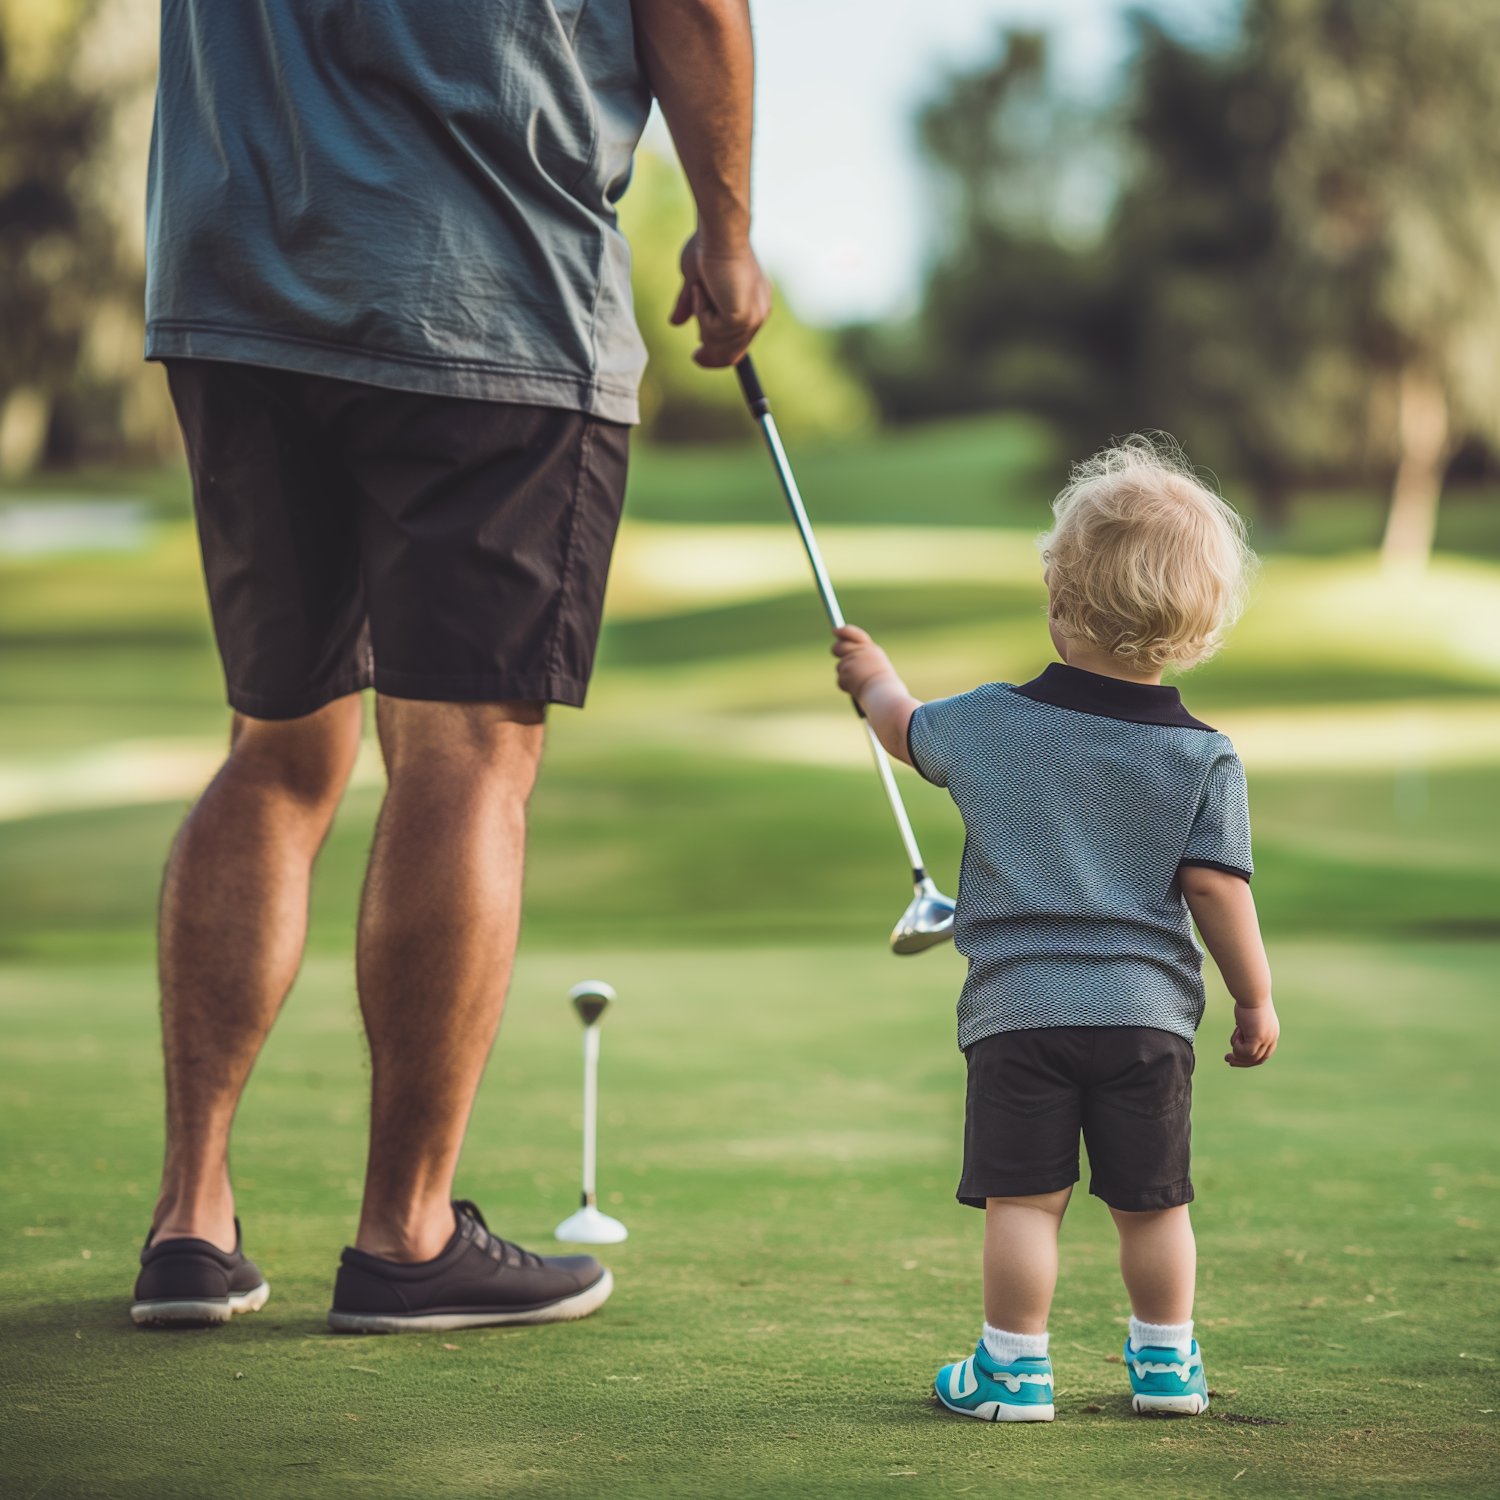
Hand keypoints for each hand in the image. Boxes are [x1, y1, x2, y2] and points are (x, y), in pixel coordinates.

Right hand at [669, 231, 770, 367]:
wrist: (719, 233)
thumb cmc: (708, 247)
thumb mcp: (696, 282)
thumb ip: (690, 305)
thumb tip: (675, 323)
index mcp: (754, 303)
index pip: (740, 341)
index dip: (720, 354)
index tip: (699, 357)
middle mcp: (759, 311)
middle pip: (734, 352)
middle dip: (712, 355)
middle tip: (696, 357)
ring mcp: (753, 316)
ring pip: (720, 344)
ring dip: (702, 321)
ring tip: (701, 290)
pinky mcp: (742, 318)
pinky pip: (713, 332)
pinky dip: (701, 313)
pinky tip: (704, 290)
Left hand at [832, 625, 896, 700]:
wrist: (884, 695)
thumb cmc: (885, 687)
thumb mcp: (878, 668)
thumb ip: (864, 659)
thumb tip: (848, 657)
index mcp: (872, 650)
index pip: (855, 634)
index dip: (844, 631)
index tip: (836, 630)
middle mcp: (861, 653)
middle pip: (840, 647)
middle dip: (837, 649)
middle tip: (836, 652)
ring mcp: (852, 662)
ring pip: (841, 667)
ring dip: (846, 675)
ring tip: (860, 683)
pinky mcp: (845, 674)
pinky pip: (840, 680)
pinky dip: (846, 686)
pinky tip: (858, 690)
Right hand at [1225, 999, 1278, 1066]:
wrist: (1252, 993)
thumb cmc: (1248, 1000)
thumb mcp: (1248, 1018)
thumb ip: (1247, 1028)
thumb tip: (1240, 1032)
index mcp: (1272, 1034)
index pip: (1263, 1054)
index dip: (1249, 1058)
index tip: (1234, 1056)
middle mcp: (1272, 1038)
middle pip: (1259, 1059)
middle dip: (1242, 1061)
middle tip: (1227, 1059)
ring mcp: (1266, 1039)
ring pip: (1252, 1057)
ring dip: (1238, 1054)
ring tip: (1230, 1045)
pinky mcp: (1259, 1038)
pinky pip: (1247, 1052)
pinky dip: (1238, 1048)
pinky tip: (1235, 1036)